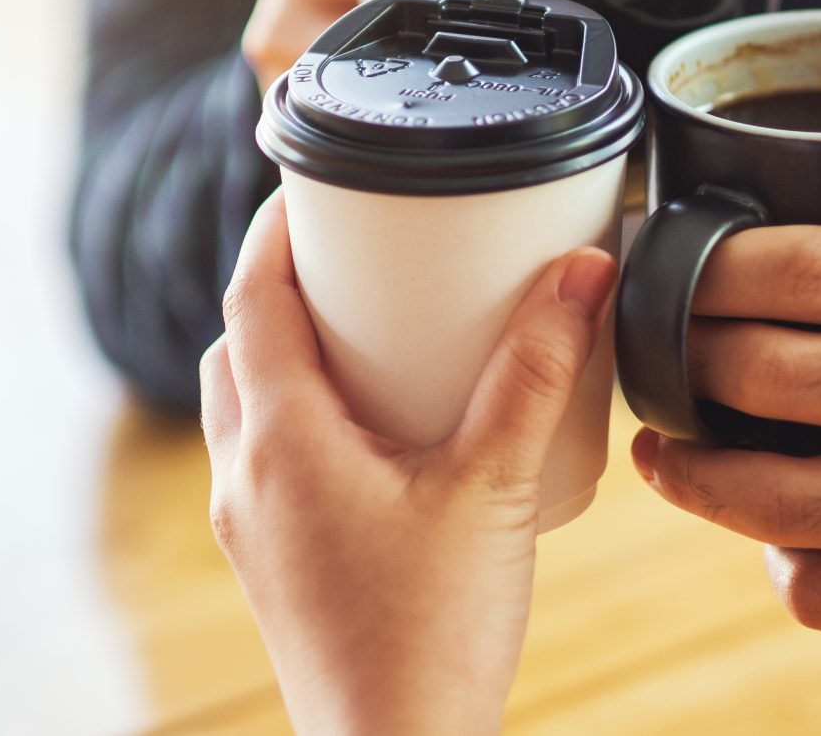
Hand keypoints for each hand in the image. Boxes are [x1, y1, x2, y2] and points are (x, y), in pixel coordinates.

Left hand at [202, 192, 616, 733]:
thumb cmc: (433, 635)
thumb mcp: (495, 487)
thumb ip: (538, 373)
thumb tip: (582, 270)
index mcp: (281, 439)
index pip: (250, 298)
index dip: (273, 230)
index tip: (313, 185)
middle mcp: (245, 475)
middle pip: (238, 345)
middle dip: (283, 288)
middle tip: (353, 253)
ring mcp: (249, 526)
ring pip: (244, 405)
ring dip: (285, 354)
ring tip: (366, 333)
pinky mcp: (271, 565)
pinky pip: (264, 458)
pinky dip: (297, 415)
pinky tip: (373, 431)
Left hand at [633, 104, 820, 700]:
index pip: (802, 265)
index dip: (706, 265)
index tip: (669, 259)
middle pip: (763, 369)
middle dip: (682, 358)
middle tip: (659, 348)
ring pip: (775, 496)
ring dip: (695, 475)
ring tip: (667, 453)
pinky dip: (789, 574)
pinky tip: (776, 547)